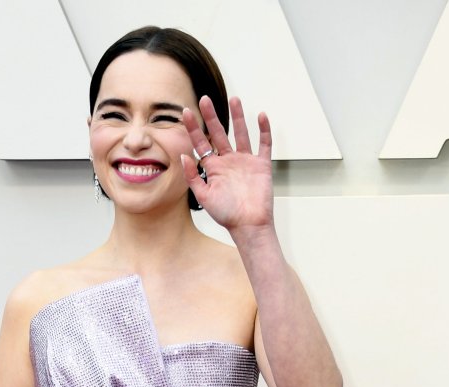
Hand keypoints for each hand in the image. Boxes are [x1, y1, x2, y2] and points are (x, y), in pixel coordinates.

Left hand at [181, 95, 274, 232]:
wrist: (249, 225)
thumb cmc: (227, 215)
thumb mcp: (204, 196)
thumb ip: (193, 176)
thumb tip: (184, 156)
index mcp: (214, 168)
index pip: (201, 143)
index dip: (193, 128)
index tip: (185, 112)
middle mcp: (229, 161)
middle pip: (219, 133)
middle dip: (212, 116)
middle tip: (204, 99)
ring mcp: (246, 161)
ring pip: (241, 133)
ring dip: (238, 117)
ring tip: (234, 99)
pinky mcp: (262, 165)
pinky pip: (264, 144)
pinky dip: (264, 130)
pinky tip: (261, 116)